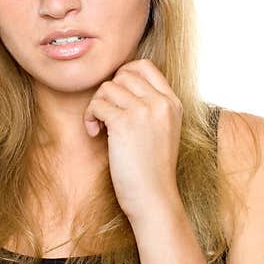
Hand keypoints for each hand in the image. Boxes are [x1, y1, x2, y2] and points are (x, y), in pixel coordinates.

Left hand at [83, 58, 182, 225]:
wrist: (154, 198)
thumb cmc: (151, 170)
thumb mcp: (162, 131)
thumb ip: (150, 107)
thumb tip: (118, 85)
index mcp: (172, 103)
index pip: (144, 66)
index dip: (123, 75)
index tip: (116, 97)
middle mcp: (161, 102)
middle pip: (123, 74)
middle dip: (108, 92)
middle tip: (106, 115)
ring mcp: (144, 111)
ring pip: (107, 87)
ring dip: (97, 105)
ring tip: (100, 126)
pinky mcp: (125, 123)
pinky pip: (98, 104)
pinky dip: (90, 117)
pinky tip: (95, 133)